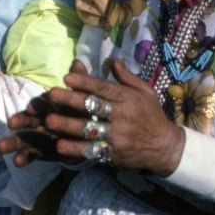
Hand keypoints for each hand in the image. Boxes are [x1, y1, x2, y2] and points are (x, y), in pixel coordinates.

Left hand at [0, 59, 184, 174]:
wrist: (166, 148)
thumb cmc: (152, 116)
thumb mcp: (145, 92)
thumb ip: (127, 78)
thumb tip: (112, 61)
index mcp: (128, 99)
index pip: (104, 88)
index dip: (85, 81)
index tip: (67, 76)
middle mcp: (122, 116)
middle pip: (93, 107)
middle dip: (71, 100)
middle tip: (51, 94)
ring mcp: (118, 137)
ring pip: (89, 129)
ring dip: (68, 125)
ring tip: (49, 121)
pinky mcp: (114, 154)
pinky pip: (92, 150)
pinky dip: (75, 149)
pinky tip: (60, 145)